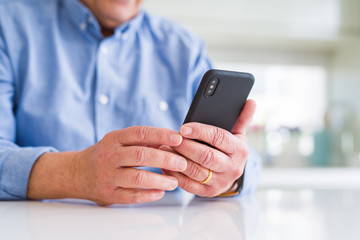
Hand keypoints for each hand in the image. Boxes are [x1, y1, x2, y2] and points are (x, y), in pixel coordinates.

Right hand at [27, 126, 186, 204]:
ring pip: (138, 178)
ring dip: (160, 180)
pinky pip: (132, 196)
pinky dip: (149, 195)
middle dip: (165, 159)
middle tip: (182, 163)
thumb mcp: (118, 142)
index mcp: (113, 139)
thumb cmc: (105, 155)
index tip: (178, 139)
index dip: (161, 135)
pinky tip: (160, 192)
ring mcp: (107, 176)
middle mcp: (109, 156)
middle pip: (141, 155)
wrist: (76, 173)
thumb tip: (171, 140)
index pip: (140, 133)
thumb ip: (141, 141)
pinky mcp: (108, 194)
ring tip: (174, 181)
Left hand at [162, 100, 255, 196]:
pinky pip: (189, 185)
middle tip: (172, 139)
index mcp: (240, 150)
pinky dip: (175, 175)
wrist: (230, 175)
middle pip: (206, 156)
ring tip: (165, 148)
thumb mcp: (237, 134)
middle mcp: (232, 168)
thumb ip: (242, 118)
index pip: (219, 138)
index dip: (200, 132)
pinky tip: (166, 165)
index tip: (184, 128)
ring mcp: (220, 182)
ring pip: (196, 171)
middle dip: (187, 146)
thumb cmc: (230, 149)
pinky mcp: (208, 192)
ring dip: (178, 160)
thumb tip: (251, 101)